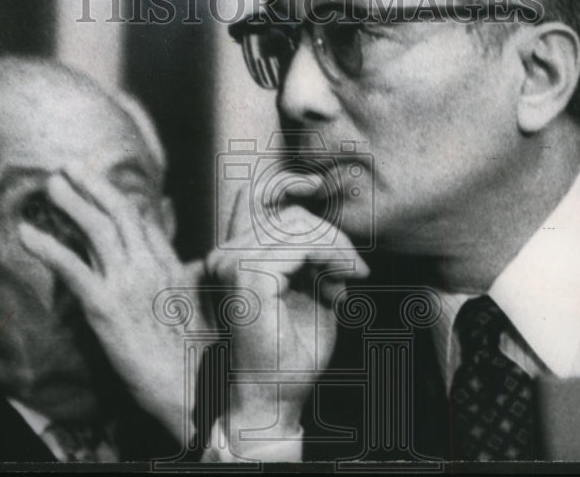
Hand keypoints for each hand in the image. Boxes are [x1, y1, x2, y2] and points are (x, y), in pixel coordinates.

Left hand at [18, 163, 203, 441]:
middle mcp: (152, 267)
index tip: (99, 183)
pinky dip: (47, 246)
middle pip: (121, 213)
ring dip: (72, 202)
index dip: (119, 198)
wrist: (190, 386)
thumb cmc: (195, 358)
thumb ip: (184, 283)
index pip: (144, 222)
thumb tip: (184, 269)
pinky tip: (26, 234)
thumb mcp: (198, 311)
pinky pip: (72, 267)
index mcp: (173, 268)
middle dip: (94, 185)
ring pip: (98, 230)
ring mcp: (129, 283)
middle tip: (70, 167)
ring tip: (52, 185)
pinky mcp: (105, 306)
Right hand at [205, 185, 368, 449]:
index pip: (256, 199)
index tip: (318, 185)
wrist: (274, 397)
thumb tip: (314, 208)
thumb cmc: (291, 353)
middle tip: (355, 269)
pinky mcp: (246, 276)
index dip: (286, 182)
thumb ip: (308, 254)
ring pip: (297, 225)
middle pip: (289, 214)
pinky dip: (330, 257)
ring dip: (335, 248)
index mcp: (234, 256)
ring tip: (350, 276)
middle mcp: (225, 255)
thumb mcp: (308, 291)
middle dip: (332, 236)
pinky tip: (343, 282)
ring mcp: (231, 263)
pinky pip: (300, 245)